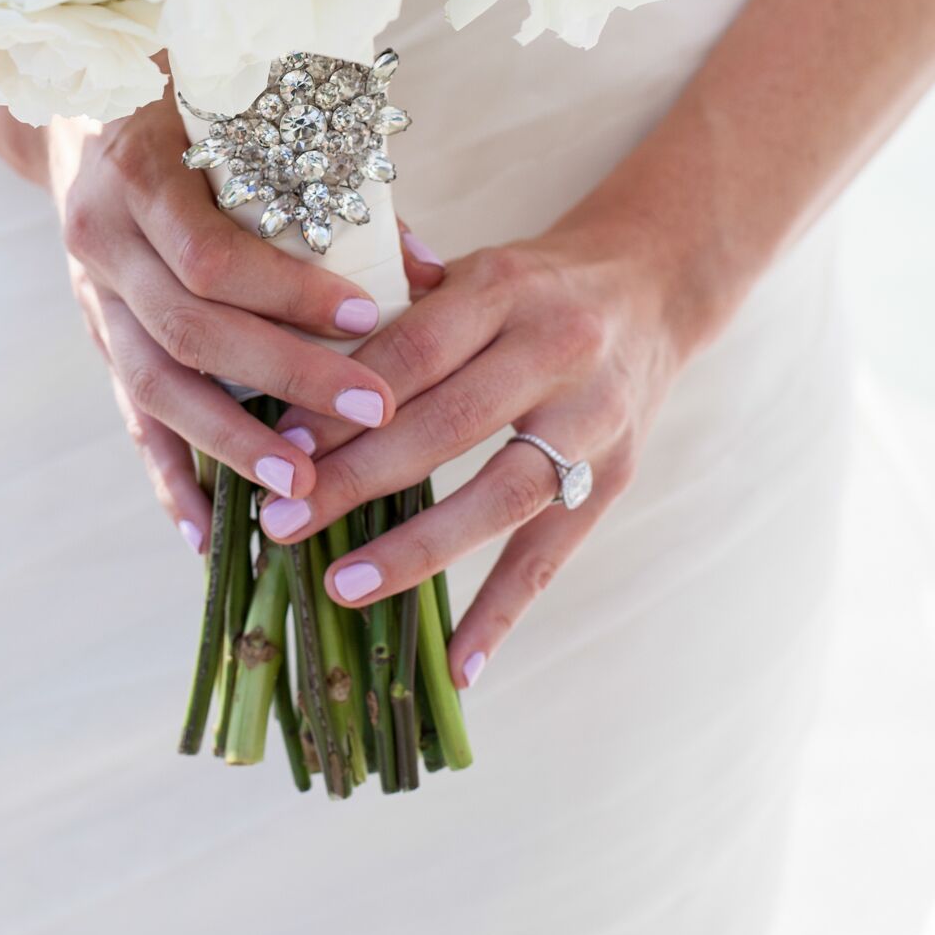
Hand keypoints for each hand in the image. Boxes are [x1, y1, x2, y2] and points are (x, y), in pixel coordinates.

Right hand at [47, 87, 444, 554]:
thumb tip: (428, 271)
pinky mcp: (97, 337)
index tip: (369, 316)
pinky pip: (130, 418)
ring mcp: (92, 296)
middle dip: (286, 377)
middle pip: (191, 330)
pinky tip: (211, 535)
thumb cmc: (185, 107)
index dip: (289, 293)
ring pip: (155, 385)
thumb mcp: (244, 119)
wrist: (76, 110)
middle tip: (370, 411)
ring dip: (231, 444)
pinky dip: (170, 478)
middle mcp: (103, 241)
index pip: (213, 256)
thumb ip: (329, 189)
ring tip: (304, 485)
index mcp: (138, 176)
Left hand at [259, 220, 687, 686]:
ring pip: (501, 494)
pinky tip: (455, 666)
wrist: (655, 285)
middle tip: (284, 523)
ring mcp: (593, 419)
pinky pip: (552, 553)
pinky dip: (502, 612)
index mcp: (504, 287)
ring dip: (417, 549)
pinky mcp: (616, 476)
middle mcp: (556, 349)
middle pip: (448, 424)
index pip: (414, 349)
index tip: (279, 448)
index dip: (346, 402)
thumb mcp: (471, 268)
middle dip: (358, 478)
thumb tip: (293, 363)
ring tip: (343, 586)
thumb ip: (396, 306)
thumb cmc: (531, 285)